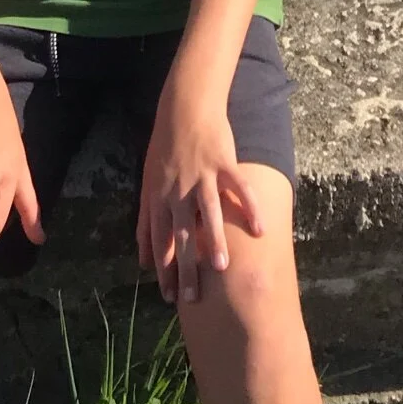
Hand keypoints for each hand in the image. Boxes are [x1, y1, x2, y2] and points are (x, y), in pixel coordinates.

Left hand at [137, 81, 264, 305]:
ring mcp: (202, 175)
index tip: (169, 297)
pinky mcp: (223, 161)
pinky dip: (250, 207)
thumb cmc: (165, 147)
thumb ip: (145, 222)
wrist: (184, 106)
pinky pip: (238, 187)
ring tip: (222, 269)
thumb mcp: (147, 184)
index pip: (159, 240)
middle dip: (186, 267)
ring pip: (208, 213)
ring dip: (214, 240)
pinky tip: (259, 229)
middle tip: (193, 297)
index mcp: (159, 196)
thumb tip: (142, 259)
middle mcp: (178, 189)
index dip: (164, 269)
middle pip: (181, 233)